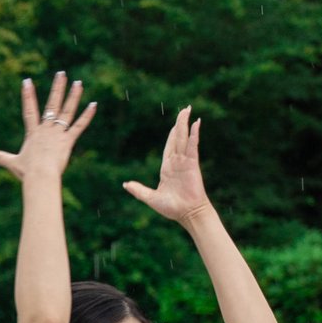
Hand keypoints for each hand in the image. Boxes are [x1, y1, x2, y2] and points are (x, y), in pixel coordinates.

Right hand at [0, 72, 96, 182]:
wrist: (40, 177)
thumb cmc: (26, 172)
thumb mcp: (12, 163)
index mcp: (33, 133)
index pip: (29, 110)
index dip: (28, 95)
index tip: (27, 81)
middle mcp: (46, 129)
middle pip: (52, 104)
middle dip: (57, 88)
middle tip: (61, 73)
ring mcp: (58, 134)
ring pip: (67, 111)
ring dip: (73, 96)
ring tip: (78, 83)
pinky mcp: (68, 141)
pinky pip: (79, 126)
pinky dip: (87, 116)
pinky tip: (94, 104)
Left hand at [122, 107, 210, 222]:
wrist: (187, 214)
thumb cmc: (171, 208)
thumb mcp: (151, 198)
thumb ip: (139, 190)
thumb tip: (125, 185)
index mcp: (168, 167)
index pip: (170, 146)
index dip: (172, 134)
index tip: (175, 123)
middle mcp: (177, 162)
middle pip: (178, 137)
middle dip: (180, 123)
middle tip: (185, 108)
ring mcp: (185, 161)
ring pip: (184, 138)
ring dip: (186, 123)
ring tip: (187, 110)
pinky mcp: (192, 163)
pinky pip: (192, 146)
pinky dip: (194, 134)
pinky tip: (196, 123)